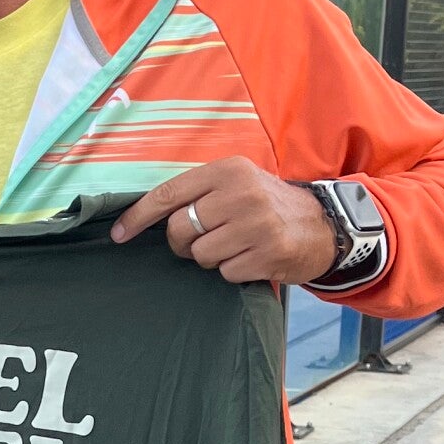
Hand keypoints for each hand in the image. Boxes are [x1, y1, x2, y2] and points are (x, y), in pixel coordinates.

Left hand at [110, 159, 339, 285]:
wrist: (324, 225)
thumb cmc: (268, 205)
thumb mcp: (236, 183)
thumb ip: (197, 193)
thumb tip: (143, 216)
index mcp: (227, 170)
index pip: (169, 194)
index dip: (138, 217)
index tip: (118, 234)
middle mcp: (241, 193)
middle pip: (179, 229)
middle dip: (183, 243)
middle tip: (204, 240)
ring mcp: (256, 224)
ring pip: (200, 254)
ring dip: (210, 259)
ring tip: (235, 246)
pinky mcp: (268, 253)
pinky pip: (225, 273)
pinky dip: (233, 271)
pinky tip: (252, 258)